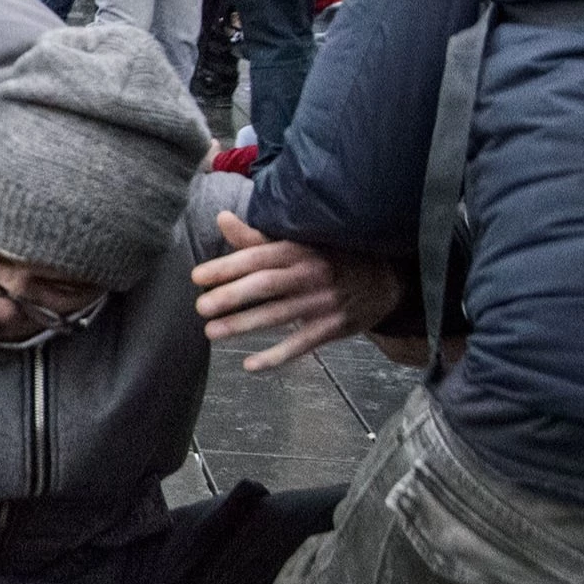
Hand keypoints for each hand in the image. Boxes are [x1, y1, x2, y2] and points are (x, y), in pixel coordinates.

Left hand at [191, 212, 401, 370]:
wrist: (386, 279)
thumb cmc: (329, 257)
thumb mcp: (299, 241)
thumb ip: (257, 237)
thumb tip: (221, 218)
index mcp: (300, 249)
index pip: (258, 257)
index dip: (227, 267)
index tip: (197, 277)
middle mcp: (312, 273)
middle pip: (266, 285)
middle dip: (231, 296)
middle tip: (201, 307)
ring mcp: (325, 302)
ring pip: (279, 316)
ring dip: (243, 325)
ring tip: (211, 332)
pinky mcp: (335, 327)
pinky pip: (302, 344)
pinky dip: (276, 356)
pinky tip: (249, 364)